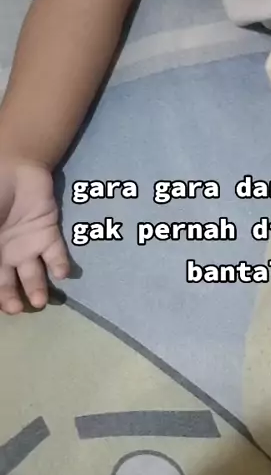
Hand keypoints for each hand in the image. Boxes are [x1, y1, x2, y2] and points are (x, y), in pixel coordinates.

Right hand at [0, 159, 69, 312]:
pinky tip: (61, 274)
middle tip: (19, 309)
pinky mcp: (48, 234)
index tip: (2, 307)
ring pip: (34, 275)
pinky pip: (56, 255)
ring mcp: (28, 245)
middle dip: (13, 298)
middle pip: (10, 284)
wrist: (12, 166)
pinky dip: (60, 266)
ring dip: (37, 288)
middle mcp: (6, 254)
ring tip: (41, 301)